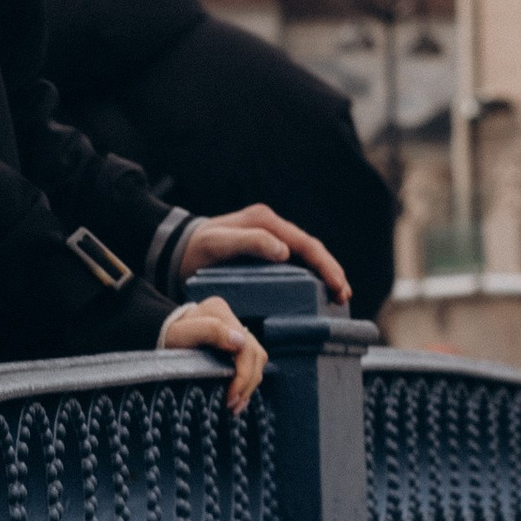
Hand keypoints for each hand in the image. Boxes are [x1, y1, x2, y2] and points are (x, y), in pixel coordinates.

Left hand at [159, 295, 268, 412]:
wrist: (159, 337)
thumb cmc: (166, 337)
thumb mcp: (180, 333)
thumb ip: (209, 330)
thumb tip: (240, 341)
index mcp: (219, 312)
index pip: (245, 346)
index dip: (243, 374)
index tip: (230, 395)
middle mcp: (231, 321)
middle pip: (255, 354)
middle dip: (247, 383)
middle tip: (232, 405)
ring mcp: (235, 333)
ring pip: (257, 360)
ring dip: (249, 385)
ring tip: (235, 405)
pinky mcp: (235, 346)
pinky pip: (251, 364)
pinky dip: (246, 382)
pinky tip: (237, 398)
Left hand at [178, 204, 348, 303]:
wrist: (176, 250)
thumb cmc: (195, 248)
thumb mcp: (218, 243)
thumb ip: (249, 242)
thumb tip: (284, 251)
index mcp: (266, 222)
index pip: (305, 244)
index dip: (325, 265)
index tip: (337, 286)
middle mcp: (272, 227)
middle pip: (311, 250)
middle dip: (331, 272)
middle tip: (344, 297)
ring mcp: (270, 239)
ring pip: (306, 257)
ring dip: (324, 276)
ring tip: (338, 298)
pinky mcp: (265, 253)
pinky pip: (294, 264)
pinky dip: (310, 278)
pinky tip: (317, 294)